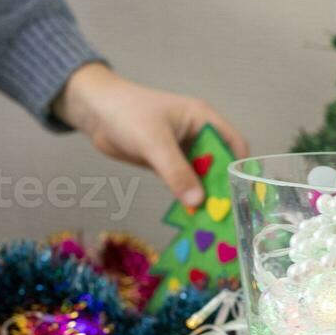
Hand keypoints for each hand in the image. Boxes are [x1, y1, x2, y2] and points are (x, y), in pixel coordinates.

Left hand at [53, 63, 247, 206]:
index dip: (240, 169)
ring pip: (201, 177)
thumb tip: (198, 201)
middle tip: (226, 216)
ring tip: (211, 222)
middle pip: (220, 165)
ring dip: (204, 196)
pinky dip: (187, 197)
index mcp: (203, 120)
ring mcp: (182, 151)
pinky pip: (183, 183)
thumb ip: (176, 171)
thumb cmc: (127, 113)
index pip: (234, 145)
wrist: (93, 111)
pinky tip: (190, 216)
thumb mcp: (154, 142)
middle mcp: (198, 135)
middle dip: (222, 188)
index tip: (241, 195)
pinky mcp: (167, 164)